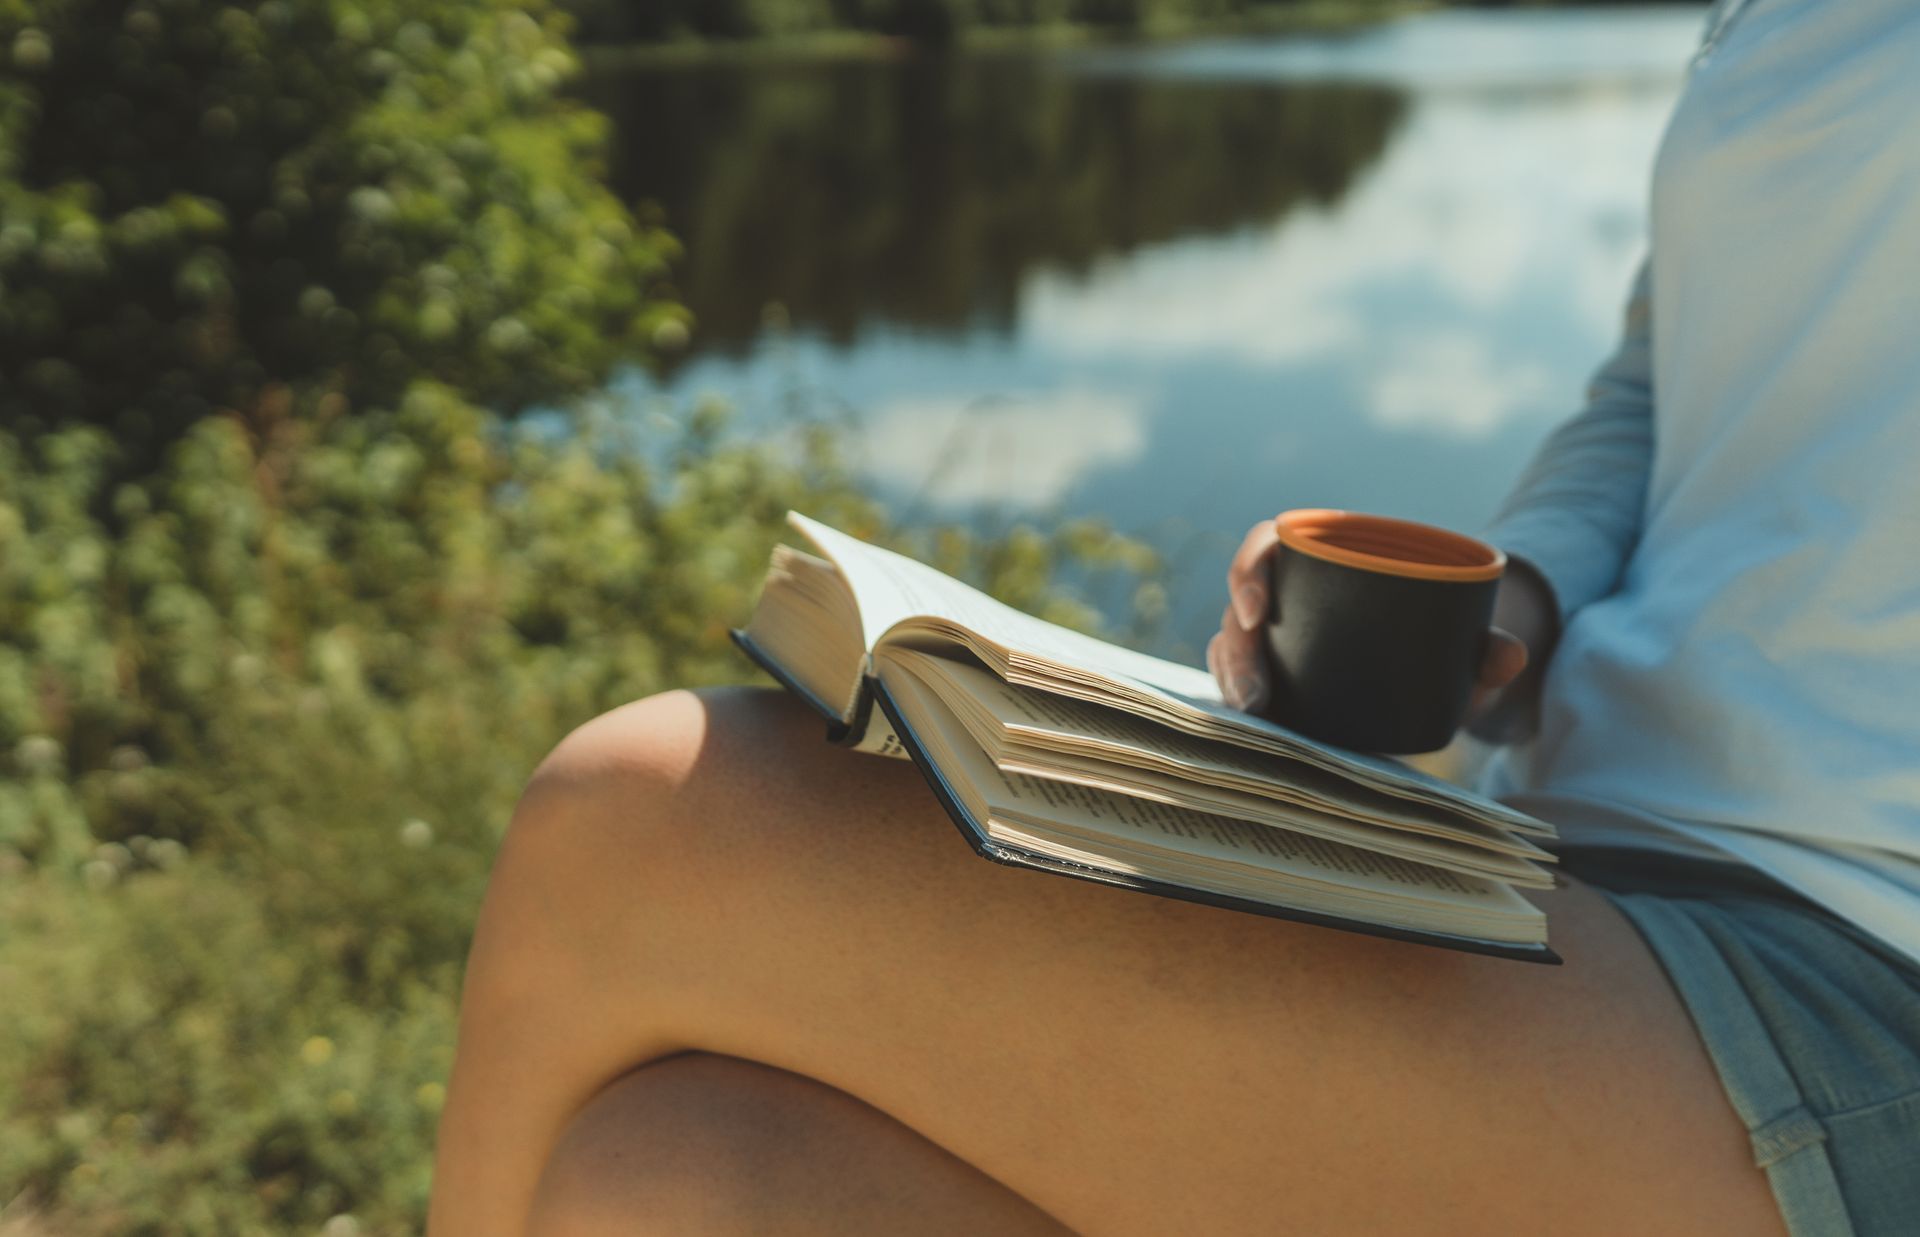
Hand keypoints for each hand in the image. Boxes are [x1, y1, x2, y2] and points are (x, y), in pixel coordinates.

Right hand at [1205, 520, 1532, 722]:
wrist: (1434, 663)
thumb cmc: (1436, 632)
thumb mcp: (1458, 635)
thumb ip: (1483, 646)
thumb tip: (1511, 655)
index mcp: (1320, 559)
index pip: (1266, 546)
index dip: (1249, 571)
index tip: (1258, 609)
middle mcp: (1288, 594)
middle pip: (1240, 607)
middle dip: (1238, 651)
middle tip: (1257, 694)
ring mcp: (1274, 637)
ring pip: (1232, 649)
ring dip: (1233, 683)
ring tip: (1255, 717)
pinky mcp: (1274, 675)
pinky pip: (1239, 681)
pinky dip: (1238, 701)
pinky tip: (1249, 728)